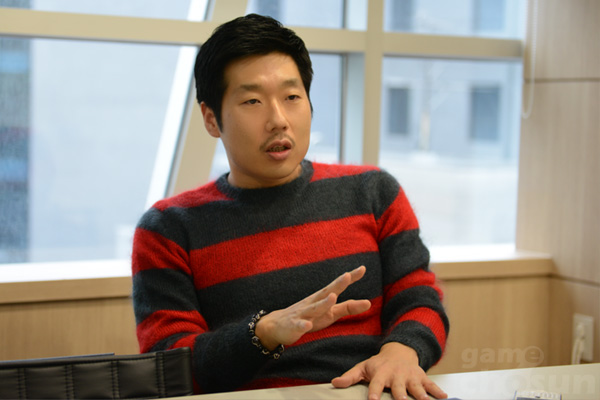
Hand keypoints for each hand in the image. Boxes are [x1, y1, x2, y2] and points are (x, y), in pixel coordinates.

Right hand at [255, 266, 370, 349]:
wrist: (277, 325)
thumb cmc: (308, 317)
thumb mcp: (330, 313)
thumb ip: (348, 308)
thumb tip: (369, 303)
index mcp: (322, 298)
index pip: (338, 286)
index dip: (350, 278)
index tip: (362, 268)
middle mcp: (313, 302)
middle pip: (326, 292)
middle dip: (337, 285)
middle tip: (347, 275)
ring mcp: (302, 313)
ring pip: (314, 308)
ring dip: (322, 303)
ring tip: (332, 297)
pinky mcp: (293, 326)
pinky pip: (299, 325)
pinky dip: (303, 325)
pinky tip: (308, 325)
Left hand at [331, 342, 446, 399]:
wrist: (399, 351)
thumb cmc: (378, 364)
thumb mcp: (363, 367)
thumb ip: (350, 376)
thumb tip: (334, 383)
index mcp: (381, 373)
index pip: (376, 384)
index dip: (374, 392)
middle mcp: (396, 375)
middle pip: (398, 387)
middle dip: (400, 395)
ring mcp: (410, 376)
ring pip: (416, 387)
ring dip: (420, 394)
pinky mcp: (422, 377)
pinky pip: (431, 384)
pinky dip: (437, 391)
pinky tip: (444, 397)